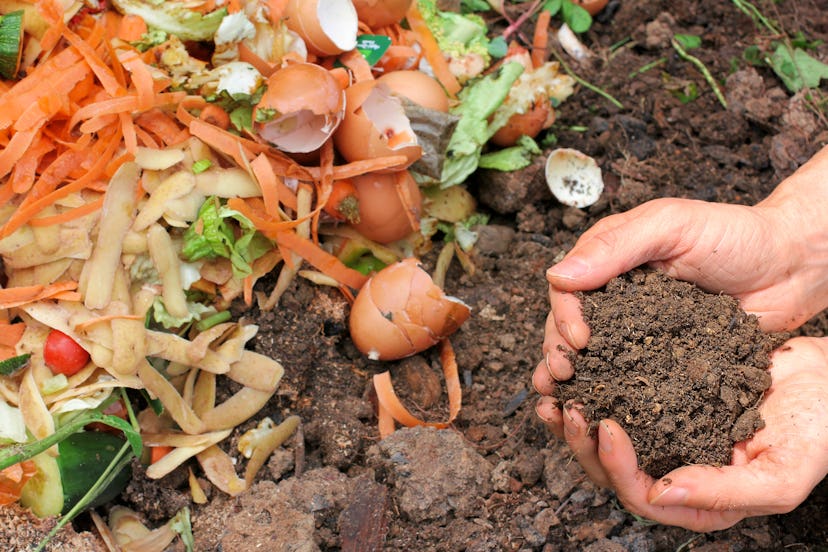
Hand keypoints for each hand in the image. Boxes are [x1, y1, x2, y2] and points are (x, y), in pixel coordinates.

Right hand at [534, 144, 827, 388]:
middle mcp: (617, 297)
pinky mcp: (663, 359)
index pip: (568, 289)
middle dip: (558, 352)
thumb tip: (557, 275)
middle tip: (563, 376)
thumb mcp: (671, 226)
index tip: (578, 339)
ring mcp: (639, 330)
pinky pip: (632, 377)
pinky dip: (612, 395)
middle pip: (570, 327)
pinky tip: (599, 413)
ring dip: (575, 379)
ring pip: (594, 356)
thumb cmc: (736, 235)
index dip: (564, 315)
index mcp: (610, 260)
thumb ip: (616, 246)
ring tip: (563, 402)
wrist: (793, 267)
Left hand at [535, 336, 827, 531]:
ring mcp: (667, 433)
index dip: (617, 467)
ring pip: (607, 437)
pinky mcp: (662, 398)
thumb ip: (726, 492)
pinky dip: (595, 385)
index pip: (642, 496)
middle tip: (568, 406)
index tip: (606, 425)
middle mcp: (677, 469)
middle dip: (583, 443)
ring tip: (555, 391)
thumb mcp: (782, 472)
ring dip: (576, 418)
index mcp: (701, 500)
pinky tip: (578, 368)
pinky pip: (619, 397)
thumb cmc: (817, 430)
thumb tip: (661, 492)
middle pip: (613, 471)